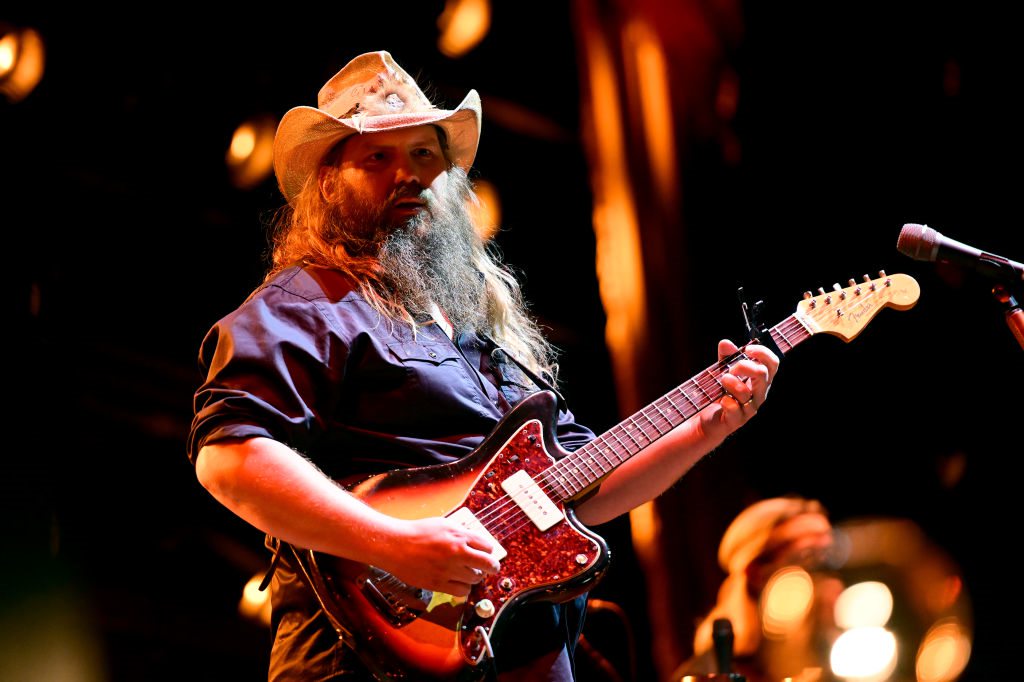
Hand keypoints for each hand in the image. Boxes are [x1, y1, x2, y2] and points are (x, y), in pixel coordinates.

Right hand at [380, 516, 501, 596]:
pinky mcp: (439, 584)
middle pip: (489, 565)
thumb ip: (461, 532)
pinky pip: (462, 591)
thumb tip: (476, 541)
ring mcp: (448, 570)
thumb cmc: (416, 532)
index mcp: (459, 535)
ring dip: (474, 577)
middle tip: (490, 568)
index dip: (488, 551)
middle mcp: (457, 552)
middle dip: (492, 567)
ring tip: (467, 572)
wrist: (395, 545)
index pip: (488, 547)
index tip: (486, 553)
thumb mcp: (443, 524)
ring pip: (476, 579)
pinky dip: (464, 588)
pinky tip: (458, 582)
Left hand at [698, 339, 778, 441]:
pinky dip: (726, 401)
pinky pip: (734, 408)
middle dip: (744, 366)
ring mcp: (749, 409)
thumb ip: (726, 357)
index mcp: (760, 381)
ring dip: (731, 382)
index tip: (747, 350)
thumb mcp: (722, 371)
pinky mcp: (736, 421)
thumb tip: (726, 343)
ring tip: (722, 380)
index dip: (763, 353)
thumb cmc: (720, 394)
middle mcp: (759, 395)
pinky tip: (721, 400)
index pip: (772, 364)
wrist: (707, 420)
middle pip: (763, 374)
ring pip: (746, 393)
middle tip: (730, 369)